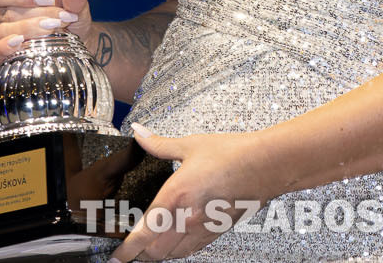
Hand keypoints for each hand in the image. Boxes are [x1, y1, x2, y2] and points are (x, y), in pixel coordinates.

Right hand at [0, 0, 91, 67]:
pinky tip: (21, 42)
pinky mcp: (0, 56)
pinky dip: (8, 47)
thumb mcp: (74, 6)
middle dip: (37, 14)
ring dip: (29, 29)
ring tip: (52, 29)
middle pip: (9, 13)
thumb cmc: (67, 20)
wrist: (76, 42)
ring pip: (5, 31)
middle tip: (60, 18)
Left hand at [112, 126, 270, 260]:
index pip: (143, 232)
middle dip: (138, 254)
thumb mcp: (191, 145)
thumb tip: (138, 133)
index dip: (126, 249)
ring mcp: (203, 227)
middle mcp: (187, 217)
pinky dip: (176, 252)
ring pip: (171, 254)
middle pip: (154, 251)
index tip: (116, 257)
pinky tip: (172, 246)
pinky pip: (190, 251)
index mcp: (176, 195)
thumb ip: (159, 144)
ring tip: (147, 250)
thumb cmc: (233, 154)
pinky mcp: (216, 231)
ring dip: (156, 255)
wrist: (267, 166)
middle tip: (128, 251)